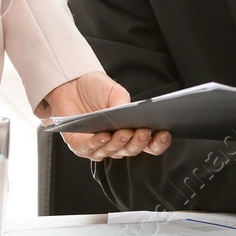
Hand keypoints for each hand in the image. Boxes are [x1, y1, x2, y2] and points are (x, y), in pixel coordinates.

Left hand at [37, 71, 171, 160]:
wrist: (71, 83)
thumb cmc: (96, 89)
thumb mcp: (116, 92)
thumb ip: (125, 104)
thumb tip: (133, 115)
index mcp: (129, 131)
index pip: (147, 144)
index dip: (157, 143)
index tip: (164, 134)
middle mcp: (114, 143)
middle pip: (130, 151)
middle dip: (138, 143)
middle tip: (144, 132)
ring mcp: (97, 146)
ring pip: (111, 152)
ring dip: (119, 144)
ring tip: (124, 133)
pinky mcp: (79, 145)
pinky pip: (89, 149)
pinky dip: (98, 144)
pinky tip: (104, 136)